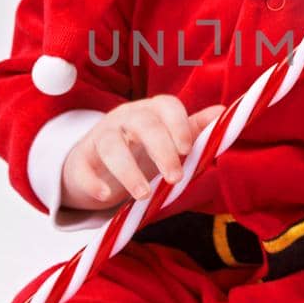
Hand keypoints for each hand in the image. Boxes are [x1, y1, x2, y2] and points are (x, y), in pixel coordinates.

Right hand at [60, 96, 226, 209]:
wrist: (95, 162)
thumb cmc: (141, 148)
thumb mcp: (168, 138)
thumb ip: (194, 128)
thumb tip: (223, 111)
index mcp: (150, 111)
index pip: (165, 106)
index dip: (178, 124)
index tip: (188, 149)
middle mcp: (125, 118)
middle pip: (142, 124)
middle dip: (161, 149)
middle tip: (175, 178)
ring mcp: (99, 137)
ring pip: (110, 145)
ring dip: (128, 170)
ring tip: (143, 195)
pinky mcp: (80, 160)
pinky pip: (83, 169)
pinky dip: (93, 182)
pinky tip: (105, 196)